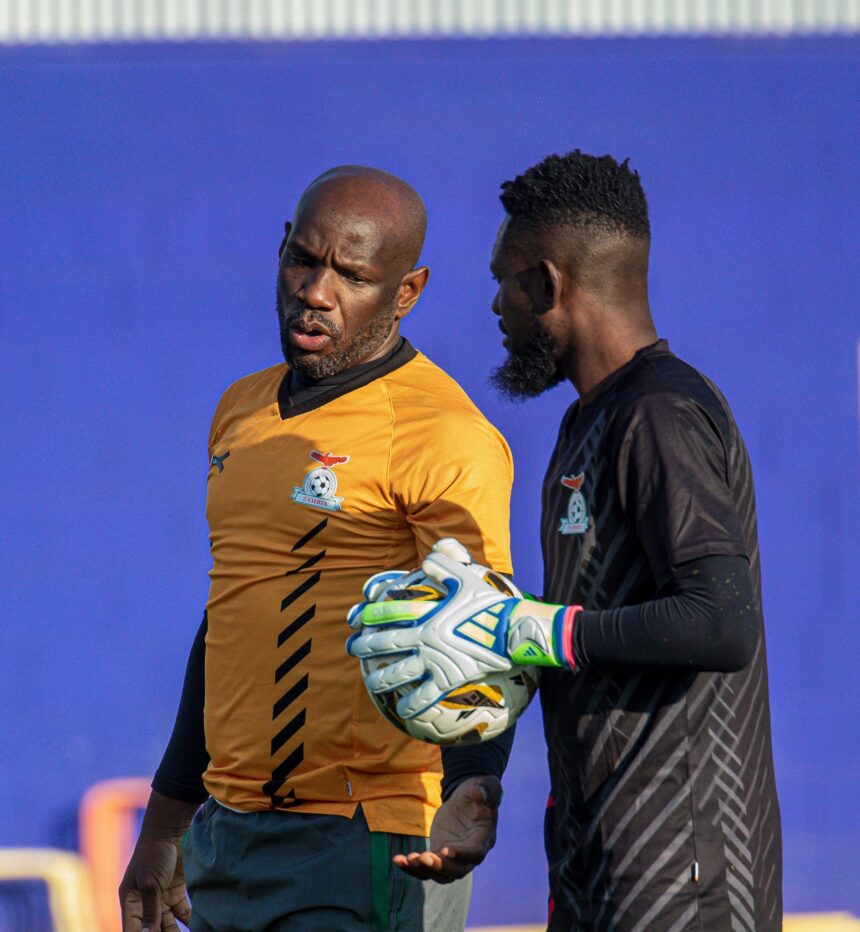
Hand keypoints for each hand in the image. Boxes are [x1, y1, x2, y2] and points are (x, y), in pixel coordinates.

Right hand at [119, 791, 197, 931]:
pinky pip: (182, 912)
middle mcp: (144, 902)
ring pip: (168, 924)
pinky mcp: (176, 891)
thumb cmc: (154, 853)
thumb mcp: (150, 883)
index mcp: (131, 901)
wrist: (171, 828)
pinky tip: (200, 926)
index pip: (133, 930)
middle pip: (152, 929)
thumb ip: (150, 911)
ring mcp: (161, 897)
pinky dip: (189, 921)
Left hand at [348, 539, 574, 720]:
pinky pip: (425, 696)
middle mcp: (425, 642)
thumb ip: (444, 564)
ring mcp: (435, 663)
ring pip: (400, 674)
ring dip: (381, 678)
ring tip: (370, 681)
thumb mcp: (467, 577)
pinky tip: (401, 709)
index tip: (357, 618)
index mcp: (426, 618)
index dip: (372, 616)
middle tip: (351, 648)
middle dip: (366, 646)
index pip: (391, 616)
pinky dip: (411, 703)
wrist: (509, 634)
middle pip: (387, 646)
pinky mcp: (448, 680)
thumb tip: (426, 558)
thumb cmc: (488, 604)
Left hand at [393, 776, 501, 882]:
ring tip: (408, 858)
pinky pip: (427, 868)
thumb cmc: (480, 790)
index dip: (462, 855)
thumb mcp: (486, 786)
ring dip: (424, 870)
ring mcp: (454, 857)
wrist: (468, 797)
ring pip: (441, 874)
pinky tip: (398, 860)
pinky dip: (412, 868)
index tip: (446, 850)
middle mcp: (470, 854)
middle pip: (457, 870)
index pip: (475, 854)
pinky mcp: (440, 854)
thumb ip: (485, 789)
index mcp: (484, 838)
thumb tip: (480, 793)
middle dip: (440, 866)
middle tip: (423, 857)